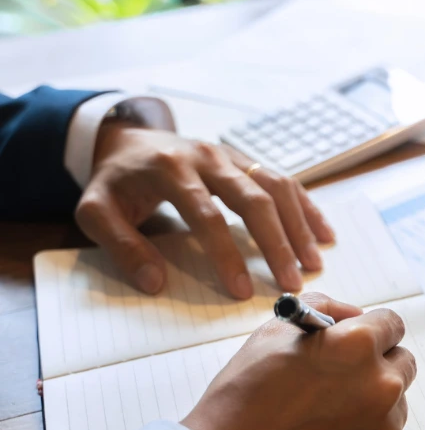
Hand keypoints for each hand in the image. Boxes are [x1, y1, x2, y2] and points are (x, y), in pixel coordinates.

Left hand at [76, 123, 333, 298]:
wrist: (127, 139)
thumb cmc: (116, 182)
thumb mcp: (95, 212)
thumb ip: (121, 245)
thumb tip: (154, 282)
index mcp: (170, 170)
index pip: (206, 215)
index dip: (226, 254)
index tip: (242, 290)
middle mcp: (208, 157)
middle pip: (253, 199)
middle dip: (277, 244)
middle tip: (293, 282)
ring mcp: (232, 156)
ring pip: (276, 187)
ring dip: (299, 227)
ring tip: (314, 263)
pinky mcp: (246, 160)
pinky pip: (285, 180)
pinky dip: (307, 207)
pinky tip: (323, 234)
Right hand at [181, 294, 415, 429]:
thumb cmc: (241, 399)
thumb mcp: (273, 333)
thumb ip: (322, 310)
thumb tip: (353, 315)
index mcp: (358, 346)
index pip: (392, 323)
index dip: (371, 329)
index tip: (355, 340)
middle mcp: (381, 385)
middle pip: (402, 362)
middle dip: (378, 362)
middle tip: (341, 375)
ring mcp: (384, 427)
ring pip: (396, 401)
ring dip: (374, 399)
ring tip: (327, 412)